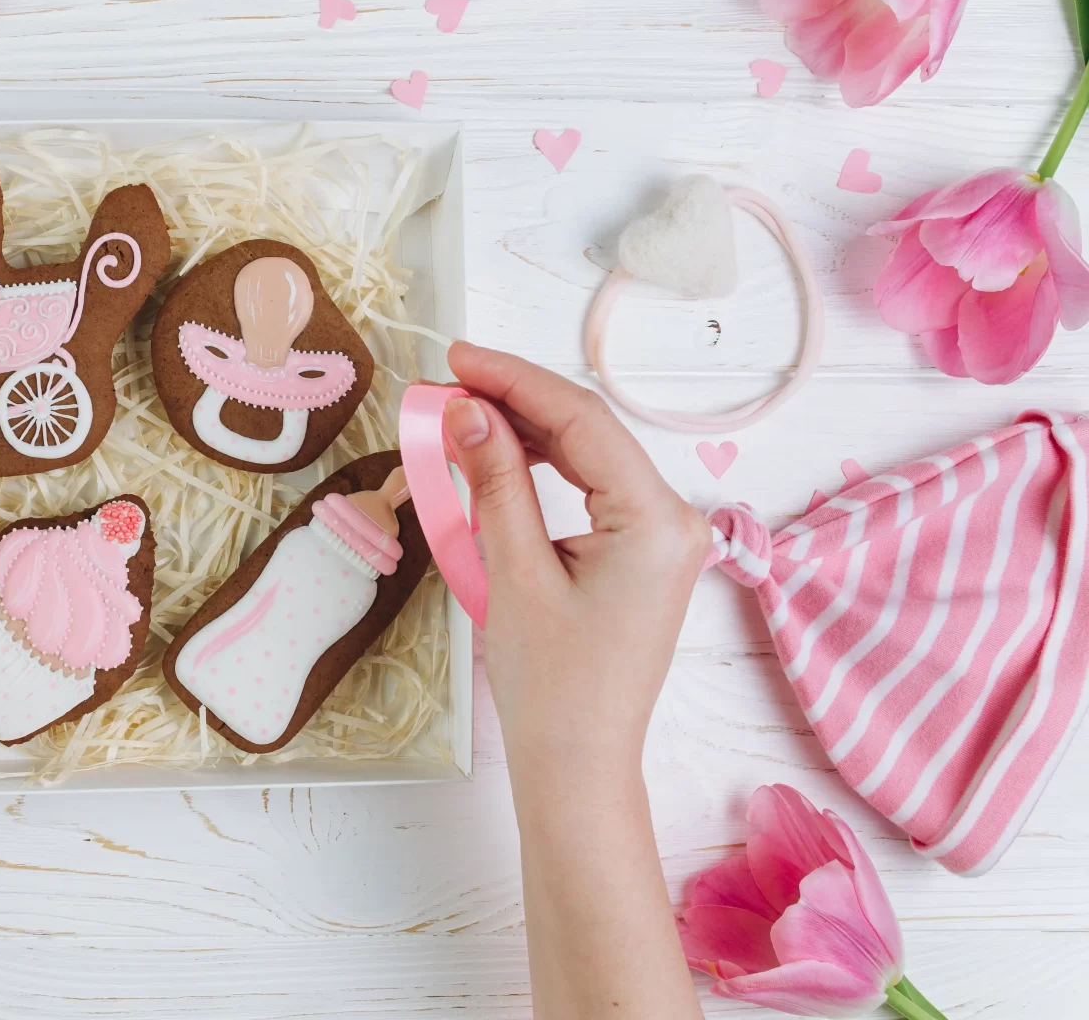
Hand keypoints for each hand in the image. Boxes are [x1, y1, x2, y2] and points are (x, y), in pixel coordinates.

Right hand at [444, 341, 707, 777]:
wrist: (579, 764)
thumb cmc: (553, 686)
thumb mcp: (514, 574)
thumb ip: (495, 481)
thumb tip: (468, 409)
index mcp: (656, 521)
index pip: (581, 421)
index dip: (515, 379)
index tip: (458, 357)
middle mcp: (674, 519)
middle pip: (589, 430)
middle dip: (515, 400)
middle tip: (446, 383)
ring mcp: (663, 536)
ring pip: (588, 454)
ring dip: (525, 431)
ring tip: (460, 418)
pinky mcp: (643, 553)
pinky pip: (591, 487)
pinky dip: (542, 467)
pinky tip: (497, 457)